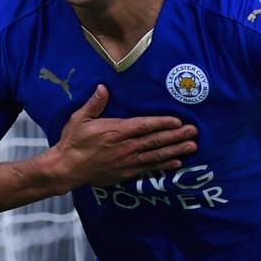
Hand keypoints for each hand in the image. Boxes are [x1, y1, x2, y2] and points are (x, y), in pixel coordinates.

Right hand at [47, 84, 197, 187]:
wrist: (66, 168)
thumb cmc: (72, 142)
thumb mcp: (79, 119)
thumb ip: (94, 104)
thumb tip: (103, 88)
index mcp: (116, 131)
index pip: (144, 126)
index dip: (162, 123)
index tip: (178, 121)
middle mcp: (125, 146)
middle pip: (155, 140)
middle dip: (176, 136)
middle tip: (193, 132)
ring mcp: (127, 161)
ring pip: (156, 155)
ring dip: (175, 150)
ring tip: (191, 146)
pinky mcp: (126, 173)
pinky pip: (149, 168)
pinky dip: (163, 166)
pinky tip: (176, 163)